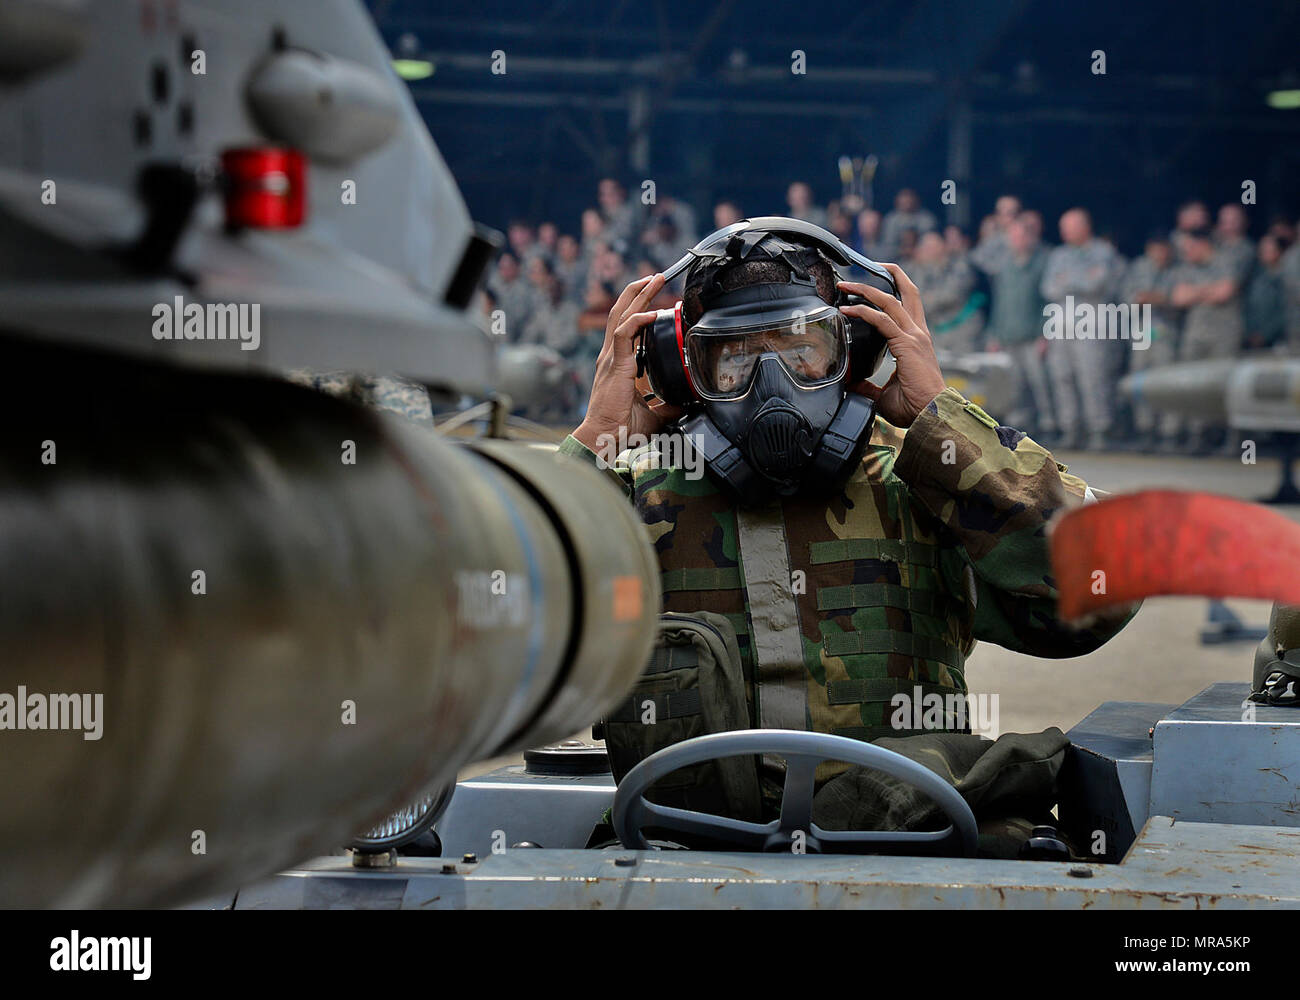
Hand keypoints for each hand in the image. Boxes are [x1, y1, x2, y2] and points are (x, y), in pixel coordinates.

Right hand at [572, 273, 679, 450]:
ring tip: (654, 279)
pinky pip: (624, 334)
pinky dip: (637, 320)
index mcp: (617, 364)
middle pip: (622, 313)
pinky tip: (652, 313)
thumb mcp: (652, 415)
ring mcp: (611, 359)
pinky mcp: (614, 365)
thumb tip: (685, 404)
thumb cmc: (620, 429)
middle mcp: (611, 356)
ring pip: (622, 316)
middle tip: (657, 277)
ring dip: (639, 296)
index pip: (626, 328)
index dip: (639, 310)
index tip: (655, 300)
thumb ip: (667, 406)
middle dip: (639, 292)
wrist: (604, 438)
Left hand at [837, 264, 946, 426]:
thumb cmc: (914, 407)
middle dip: (889, 275)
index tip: (874, 287)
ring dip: (866, 289)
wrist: (931, 416)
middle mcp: (918, 334)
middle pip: (906, 293)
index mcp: (916, 342)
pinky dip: (863, 312)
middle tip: (870, 266)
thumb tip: (851, 384)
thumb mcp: (884, 393)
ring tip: (847, 285)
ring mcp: (914, 337)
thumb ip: (869, 385)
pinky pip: (882, 320)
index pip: (906, 308)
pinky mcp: (907, 344)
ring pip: (890, 301)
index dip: (892, 292)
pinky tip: (848, 309)